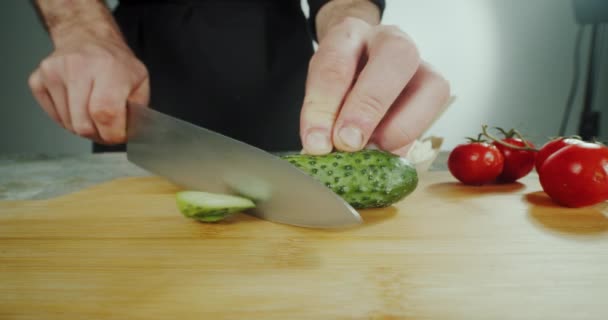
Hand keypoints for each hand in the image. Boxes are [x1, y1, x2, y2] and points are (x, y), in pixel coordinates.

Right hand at [28, 26, 148, 143]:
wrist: (88, 38)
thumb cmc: (115, 62)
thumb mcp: (140, 81)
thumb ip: (138, 110)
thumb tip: (129, 134)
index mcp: (108, 67)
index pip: (105, 114)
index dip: (113, 133)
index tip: (118, 134)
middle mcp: (77, 67)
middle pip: (83, 125)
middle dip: (99, 134)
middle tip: (107, 127)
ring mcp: (53, 72)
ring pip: (68, 125)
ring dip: (84, 126)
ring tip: (93, 110)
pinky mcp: (37, 80)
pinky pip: (54, 117)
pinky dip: (68, 119)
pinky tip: (77, 103)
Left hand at [300, 17, 449, 155]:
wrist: (359, 70)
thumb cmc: (338, 82)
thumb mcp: (320, 91)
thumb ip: (322, 115)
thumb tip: (326, 149)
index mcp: (349, 35)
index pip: (335, 63)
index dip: (324, 106)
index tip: (316, 143)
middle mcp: (389, 40)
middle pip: (395, 55)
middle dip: (369, 105)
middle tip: (349, 143)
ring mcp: (420, 63)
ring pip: (430, 86)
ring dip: (398, 128)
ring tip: (370, 150)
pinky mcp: (435, 90)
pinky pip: (432, 117)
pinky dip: (406, 140)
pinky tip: (383, 151)